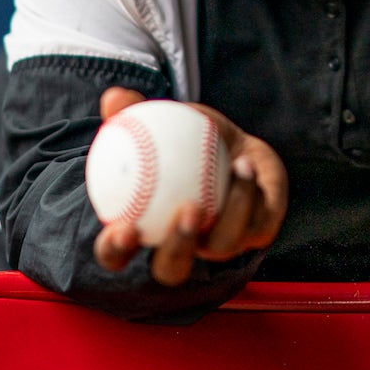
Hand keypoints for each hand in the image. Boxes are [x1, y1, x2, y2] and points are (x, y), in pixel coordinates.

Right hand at [91, 87, 288, 286]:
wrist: (231, 144)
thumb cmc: (182, 137)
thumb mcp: (158, 121)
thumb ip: (133, 112)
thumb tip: (113, 98)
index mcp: (144, 232)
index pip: (118, 254)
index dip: (115, 250)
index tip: (122, 228)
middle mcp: (182, 248)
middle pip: (171, 270)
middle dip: (178, 250)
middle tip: (187, 211)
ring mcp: (220, 244)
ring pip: (223, 245)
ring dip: (231, 210)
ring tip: (232, 172)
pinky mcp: (257, 233)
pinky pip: (256, 221)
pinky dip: (250, 190)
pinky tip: (246, 163)